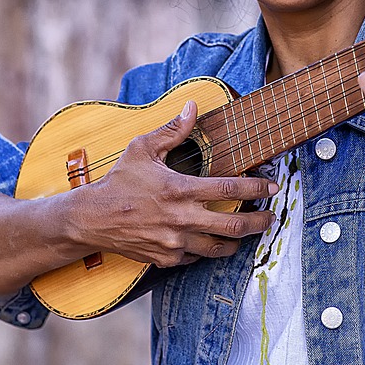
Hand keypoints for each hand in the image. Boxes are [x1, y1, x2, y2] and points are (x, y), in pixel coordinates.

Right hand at [76, 101, 278, 266]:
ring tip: (248, 233)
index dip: (256, 188)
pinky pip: (195, 257)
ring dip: (238, 241)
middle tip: (271, 217)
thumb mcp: (143, 148)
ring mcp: (174, 243)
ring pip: (218, 248)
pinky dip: (206, 249)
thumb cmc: (119, 181)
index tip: (273, 186)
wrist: (92, 218)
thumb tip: (193, 106)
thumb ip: (173, 130)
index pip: (229, 190)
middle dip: (259, 222)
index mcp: (180, 190)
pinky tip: (211, 240)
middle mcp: (180, 219)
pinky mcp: (166, 258)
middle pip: (233, 226)